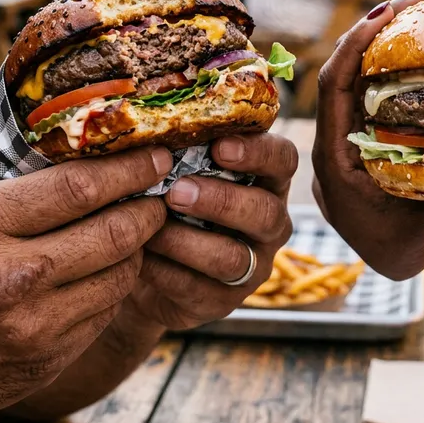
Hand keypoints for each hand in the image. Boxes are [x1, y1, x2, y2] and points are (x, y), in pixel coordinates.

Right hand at [0, 140, 170, 422]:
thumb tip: (46, 113)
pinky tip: (112, 265)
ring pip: (121, 274)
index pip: (80, 188)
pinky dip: (118, 282)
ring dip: (140, 246)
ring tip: (138, 226)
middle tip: (159, 191)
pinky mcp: (47, 358)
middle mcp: (8, 277)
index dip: (130, 169)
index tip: (157, 156)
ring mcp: (31, 325)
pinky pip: (107, 311)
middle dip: (149, 207)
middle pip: (114, 232)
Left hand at [126, 134, 296, 330]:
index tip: (220, 147)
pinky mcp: (225, 300)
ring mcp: (252, 265)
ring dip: (189, 241)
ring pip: (234, 257)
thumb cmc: (167, 197)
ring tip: (152, 228)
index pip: (283, 159)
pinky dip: (166, 272)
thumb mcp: (178, 167)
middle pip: (265, 212)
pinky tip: (140, 257)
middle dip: (221, 200)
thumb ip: (180, 147)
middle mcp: (270, 222)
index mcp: (266, 179)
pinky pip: (201, 290)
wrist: (143, 261)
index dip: (258, 153)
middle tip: (177, 190)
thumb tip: (149, 122)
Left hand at [312, 0, 423, 280]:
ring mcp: (339, 135)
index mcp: (334, 157)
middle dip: (374, 28)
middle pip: (342, 71)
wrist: (384, 260)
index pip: (333, 86)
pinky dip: (386, 63)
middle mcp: (329, 140)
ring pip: (353, 77)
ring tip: (419, 6)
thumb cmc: (402, 245)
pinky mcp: (353, 133)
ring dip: (381, 40)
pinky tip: (416, 42)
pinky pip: (363, 90)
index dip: (356, 45)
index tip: (387, 11)